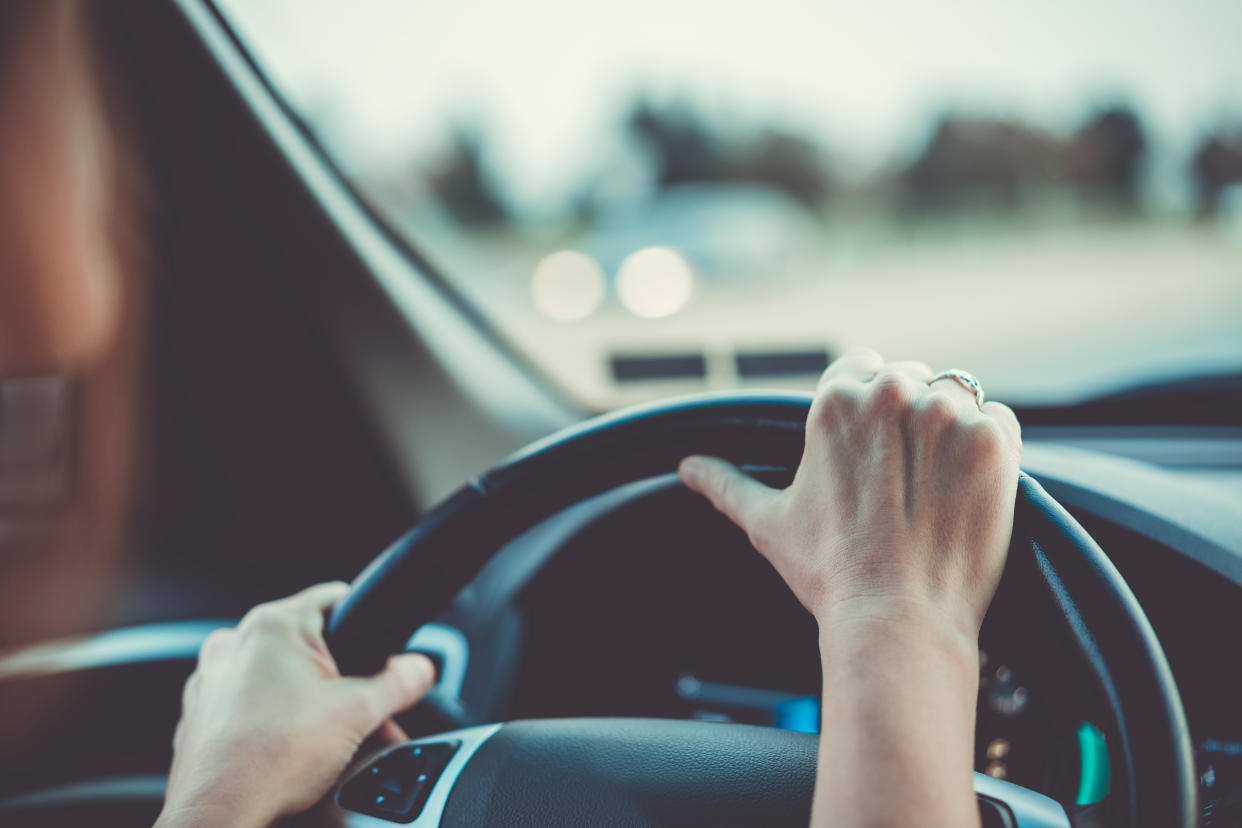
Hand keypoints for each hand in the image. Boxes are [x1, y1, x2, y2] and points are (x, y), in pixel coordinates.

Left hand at [155, 582, 435, 827]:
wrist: (219, 816)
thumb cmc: (271, 761)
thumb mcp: (358, 714)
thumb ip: (399, 683)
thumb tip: (419, 669)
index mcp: (273, 626)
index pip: (336, 599)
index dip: (368, 625)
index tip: (382, 653)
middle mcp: (235, 643)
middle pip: (310, 648)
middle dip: (343, 682)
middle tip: (364, 716)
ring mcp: (212, 679)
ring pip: (279, 678)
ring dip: (310, 703)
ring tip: (330, 742)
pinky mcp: (201, 714)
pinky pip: (250, 704)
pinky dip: (274, 722)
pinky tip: (292, 753)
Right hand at [679, 347, 1020, 638]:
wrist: (897, 621)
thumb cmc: (829, 574)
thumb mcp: (768, 523)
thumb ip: (726, 484)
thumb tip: (686, 467)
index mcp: (835, 401)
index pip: (862, 368)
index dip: (868, 411)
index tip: (873, 451)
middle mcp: (891, 394)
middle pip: (910, 379)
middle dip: (908, 420)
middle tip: (903, 481)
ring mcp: (946, 415)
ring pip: (956, 396)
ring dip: (950, 431)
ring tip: (936, 488)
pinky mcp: (993, 441)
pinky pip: (998, 420)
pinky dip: (989, 450)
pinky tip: (967, 492)